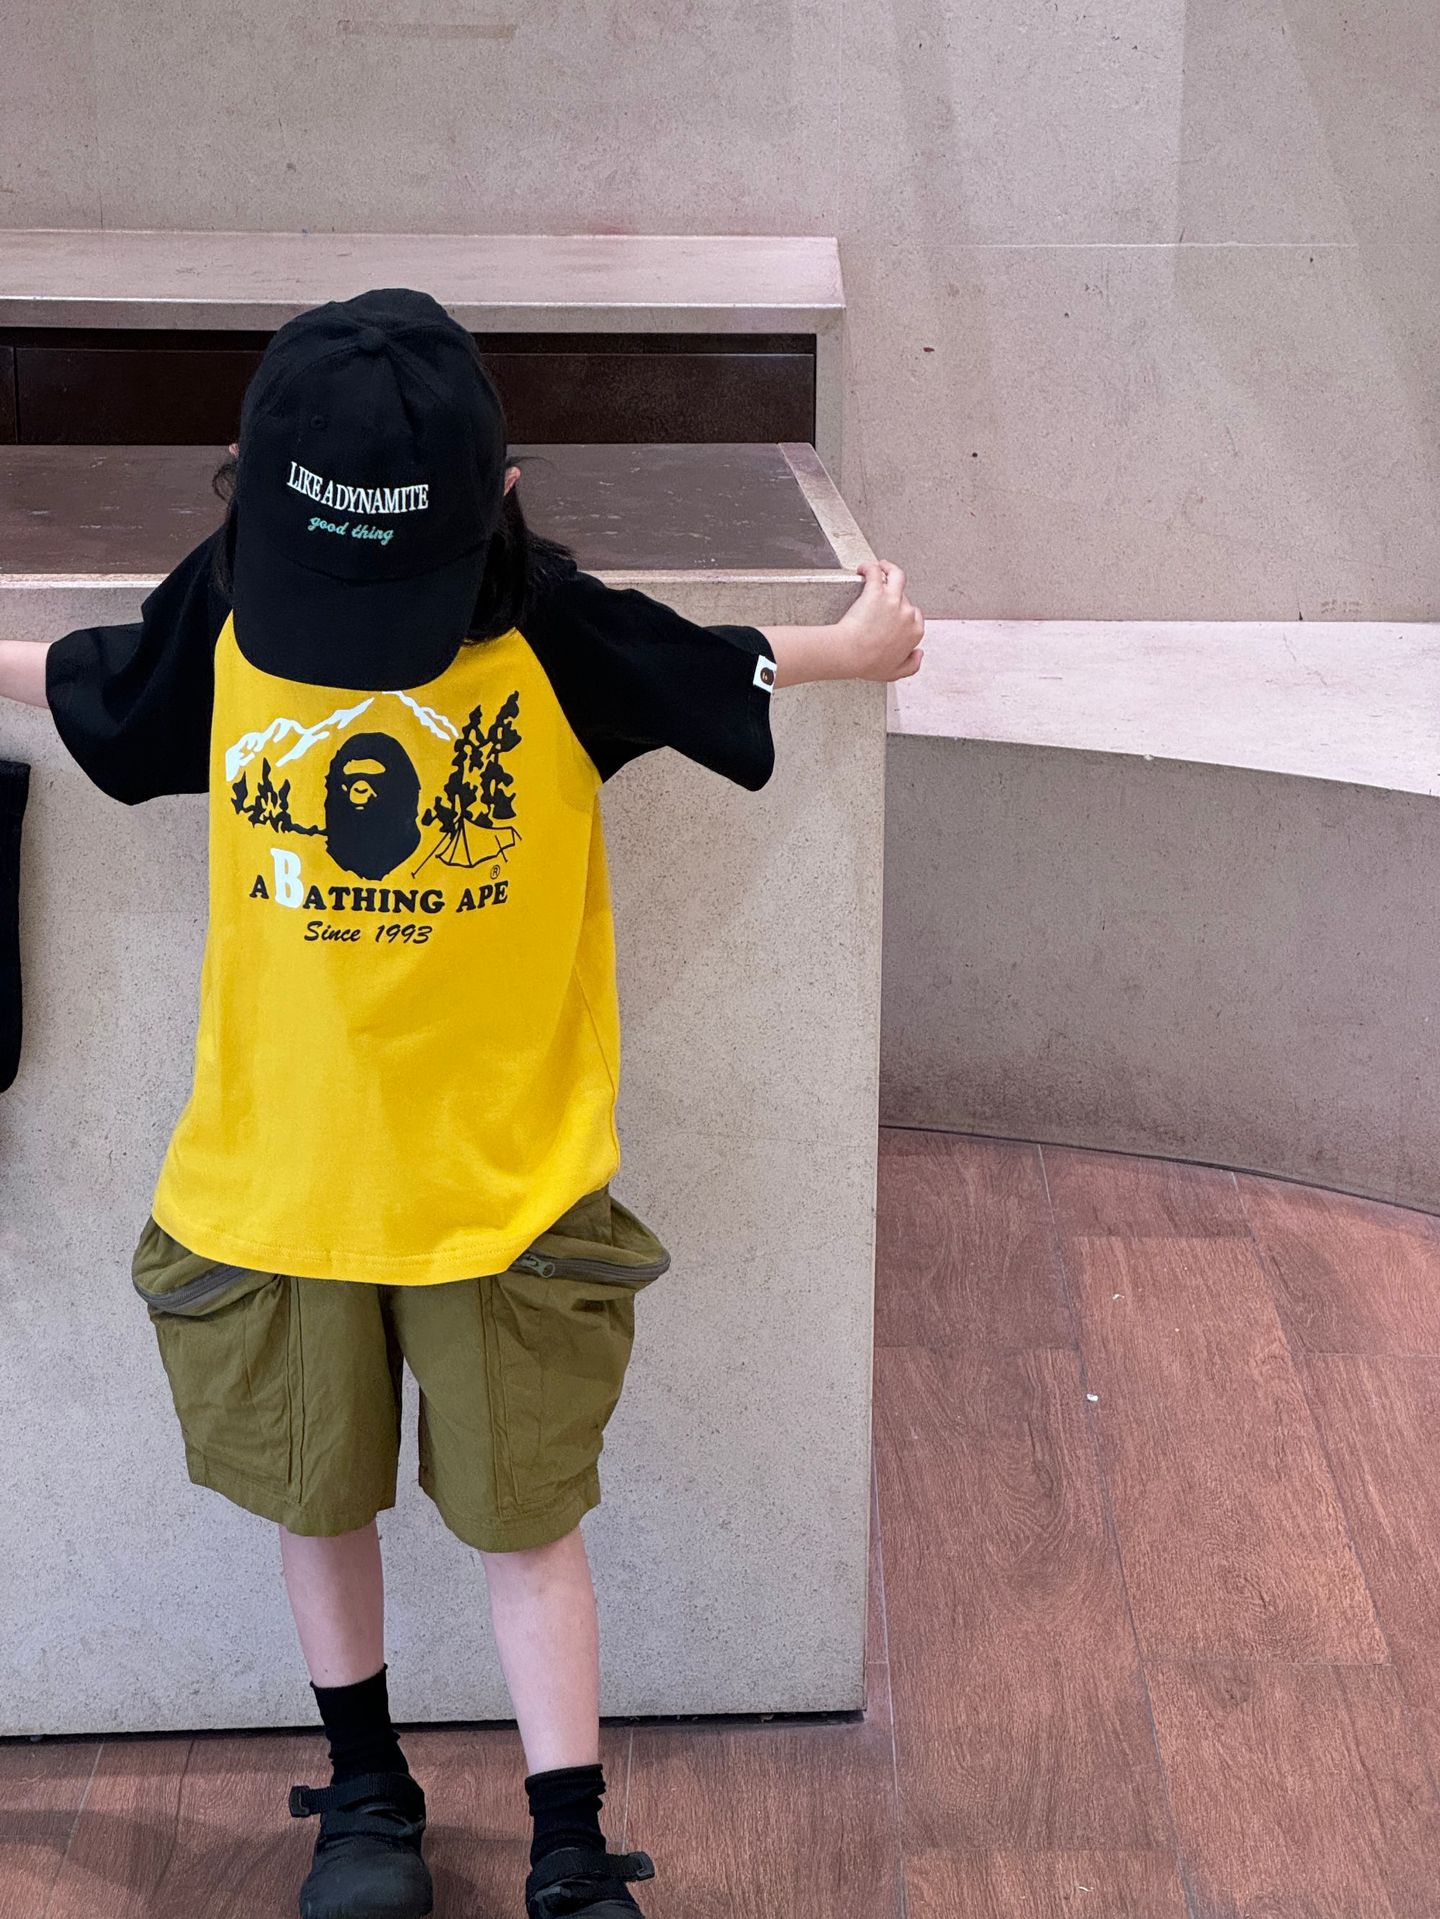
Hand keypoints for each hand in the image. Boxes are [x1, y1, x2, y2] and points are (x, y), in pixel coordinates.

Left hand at [838, 561, 924, 681]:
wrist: (850, 654)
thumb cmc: (868, 664)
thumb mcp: (895, 673)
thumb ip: (912, 665)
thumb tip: (919, 653)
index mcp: (914, 632)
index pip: (916, 617)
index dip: (906, 614)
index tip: (895, 615)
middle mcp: (907, 613)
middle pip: (904, 597)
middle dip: (894, 596)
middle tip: (879, 599)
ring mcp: (893, 600)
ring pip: (896, 575)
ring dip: (889, 568)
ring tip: (881, 567)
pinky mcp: (876, 591)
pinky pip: (876, 571)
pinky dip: (870, 566)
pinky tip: (864, 568)